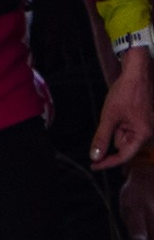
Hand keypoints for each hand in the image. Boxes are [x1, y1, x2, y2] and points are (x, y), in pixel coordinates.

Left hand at [91, 53, 153, 171]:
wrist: (135, 74)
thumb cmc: (126, 92)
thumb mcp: (109, 117)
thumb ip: (102, 138)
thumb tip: (95, 156)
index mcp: (143, 134)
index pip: (123, 156)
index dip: (107, 162)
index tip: (93, 165)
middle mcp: (147, 133)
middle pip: (122, 146)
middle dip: (112, 135)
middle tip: (111, 118)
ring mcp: (145, 128)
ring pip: (122, 137)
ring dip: (115, 128)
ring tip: (117, 111)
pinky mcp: (141, 122)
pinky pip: (126, 129)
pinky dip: (118, 124)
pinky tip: (119, 111)